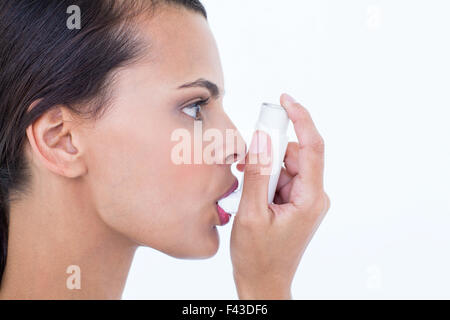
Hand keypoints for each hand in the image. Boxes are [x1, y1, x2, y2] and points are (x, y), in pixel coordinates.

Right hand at [230, 93, 329, 299]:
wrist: (264, 282)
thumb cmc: (258, 257)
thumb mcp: (252, 214)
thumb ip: (257, 174)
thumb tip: (260, 139)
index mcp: (310, 198)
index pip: (311, 147)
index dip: (300, 119)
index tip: (285, 100)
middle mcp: (313, 196)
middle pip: (294, 155)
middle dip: (270, 153)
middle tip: (246, 160)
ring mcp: (305, 200)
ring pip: (285, 166)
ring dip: (264, 169)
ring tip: (248, 189)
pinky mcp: (296, 203)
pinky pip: (281, 179)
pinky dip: (266, 179)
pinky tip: (253, 194)